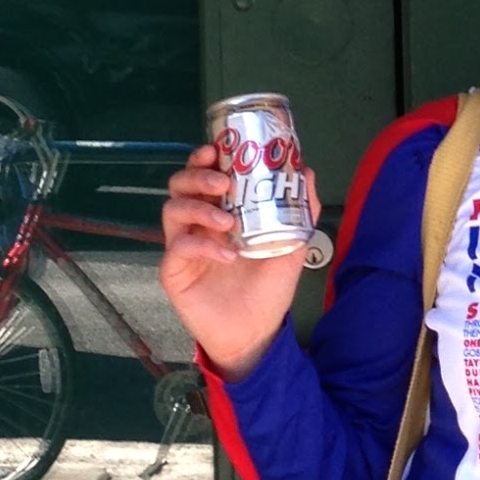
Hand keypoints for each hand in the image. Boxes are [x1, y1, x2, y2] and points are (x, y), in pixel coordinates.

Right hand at [159, 143, 319, 380]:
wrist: (256, 331)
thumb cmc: (268, 287)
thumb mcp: (292, 244)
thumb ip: (300, 210)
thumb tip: (308, 172)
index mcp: (221, 211)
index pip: (204, 174)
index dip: (205, 157)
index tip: (217, 148)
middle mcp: (197, 223)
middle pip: (180, 184)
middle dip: (198, 175)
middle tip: (223, 181)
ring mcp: (183, 246)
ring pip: (172, 209)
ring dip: (200, 208)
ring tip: (228, 222)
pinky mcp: (174, 271)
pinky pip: (177, 247)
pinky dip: (202, 245)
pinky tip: (227, 255)